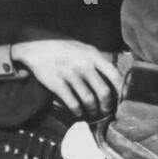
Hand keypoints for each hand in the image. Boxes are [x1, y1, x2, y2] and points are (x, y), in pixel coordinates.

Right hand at [9, 39, 123, 117]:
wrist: (35, 45)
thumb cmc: (64, 49)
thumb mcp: (84, 48)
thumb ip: (98, 61)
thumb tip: (115, 79)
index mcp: (93, 55)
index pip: (114, 74)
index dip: (121, 90)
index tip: (122, 100)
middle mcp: (84, 64)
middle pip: (104, 92)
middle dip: (107, 106)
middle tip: (106, 111)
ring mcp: (70, 74)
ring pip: (89, 100)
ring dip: (93, 110)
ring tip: (93, 113)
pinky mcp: (57, 83)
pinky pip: (73, 103)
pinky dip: (78, 112)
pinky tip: (79, 113)